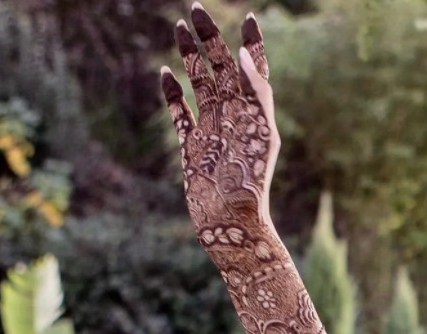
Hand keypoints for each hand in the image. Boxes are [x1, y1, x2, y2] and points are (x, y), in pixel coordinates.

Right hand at [162, 7, 279, 266]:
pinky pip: (180, 114)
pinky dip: (172, 93)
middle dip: (209, 38)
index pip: (253, 68)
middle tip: (196, 9)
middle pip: (220, 68)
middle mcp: (233, 117)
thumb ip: (255, 90)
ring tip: (179, 28)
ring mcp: (211, 130)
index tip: (249, 18)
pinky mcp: (191, 146)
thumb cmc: (251, 181)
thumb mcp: (261, 131)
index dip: (251, 43)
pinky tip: (165, 73)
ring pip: (199, 84)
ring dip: (190, 56)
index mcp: (254, 112)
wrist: (230, 220)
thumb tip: (241, 53)